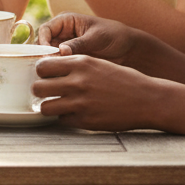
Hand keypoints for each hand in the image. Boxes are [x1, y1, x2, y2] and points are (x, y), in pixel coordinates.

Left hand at [34, 54, 163, 131]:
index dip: (42, 72)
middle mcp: (77, 82)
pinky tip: (75, 113)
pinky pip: (61, 120)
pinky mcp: (86, 121)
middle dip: (41, 90)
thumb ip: (73, 64)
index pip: (42, 66)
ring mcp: (80, 103)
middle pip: (38, 87)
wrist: (147, 99)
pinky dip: (65, 118)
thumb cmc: (122, 79)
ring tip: (58, 104)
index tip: (46, 76)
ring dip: (49, 106)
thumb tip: (48, 66)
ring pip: (45, 107)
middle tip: (49, 92)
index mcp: (79, 63)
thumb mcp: (97, 62)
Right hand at [38, 13, 142, 65]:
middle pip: (43, 44)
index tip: (47, 55)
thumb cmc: (114, 36)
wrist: (130, 50)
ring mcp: (65, 48)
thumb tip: (61, 51)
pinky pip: (59, 65)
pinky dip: (58, 72)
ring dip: (50, 65)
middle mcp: (62, 34)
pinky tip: (61, 79)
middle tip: (48, 68)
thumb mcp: (96, 38)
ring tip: (54, 75)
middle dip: (44, 55)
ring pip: (49, 56)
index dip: (43, 42)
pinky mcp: (71, 61)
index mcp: (66, 21)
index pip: (45, 30)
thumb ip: (78, 44)